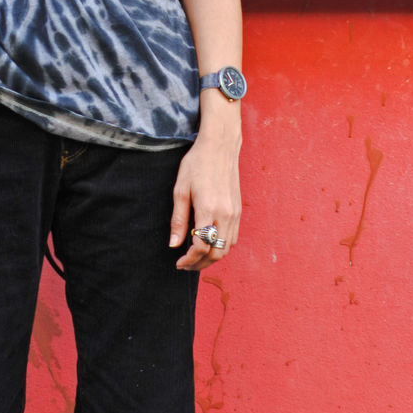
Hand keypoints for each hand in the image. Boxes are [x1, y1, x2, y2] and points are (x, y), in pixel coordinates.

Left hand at [169, 125, 241, 270]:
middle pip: (216, 253)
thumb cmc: (196, 164)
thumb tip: (174, 244)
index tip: (178, 262)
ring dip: (212, 257)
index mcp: (208, 209)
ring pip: (227, 248)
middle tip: (185, 265)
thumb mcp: (180, 189)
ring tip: (196, 257)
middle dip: (200, 264)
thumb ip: (178, 219)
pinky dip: (222, 247)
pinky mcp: (239, 210)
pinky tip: (209, 243)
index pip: (200, 246)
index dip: (189, 259)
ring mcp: (235, 213)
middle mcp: (225, 214)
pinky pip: (232, 238)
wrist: (219, 147)